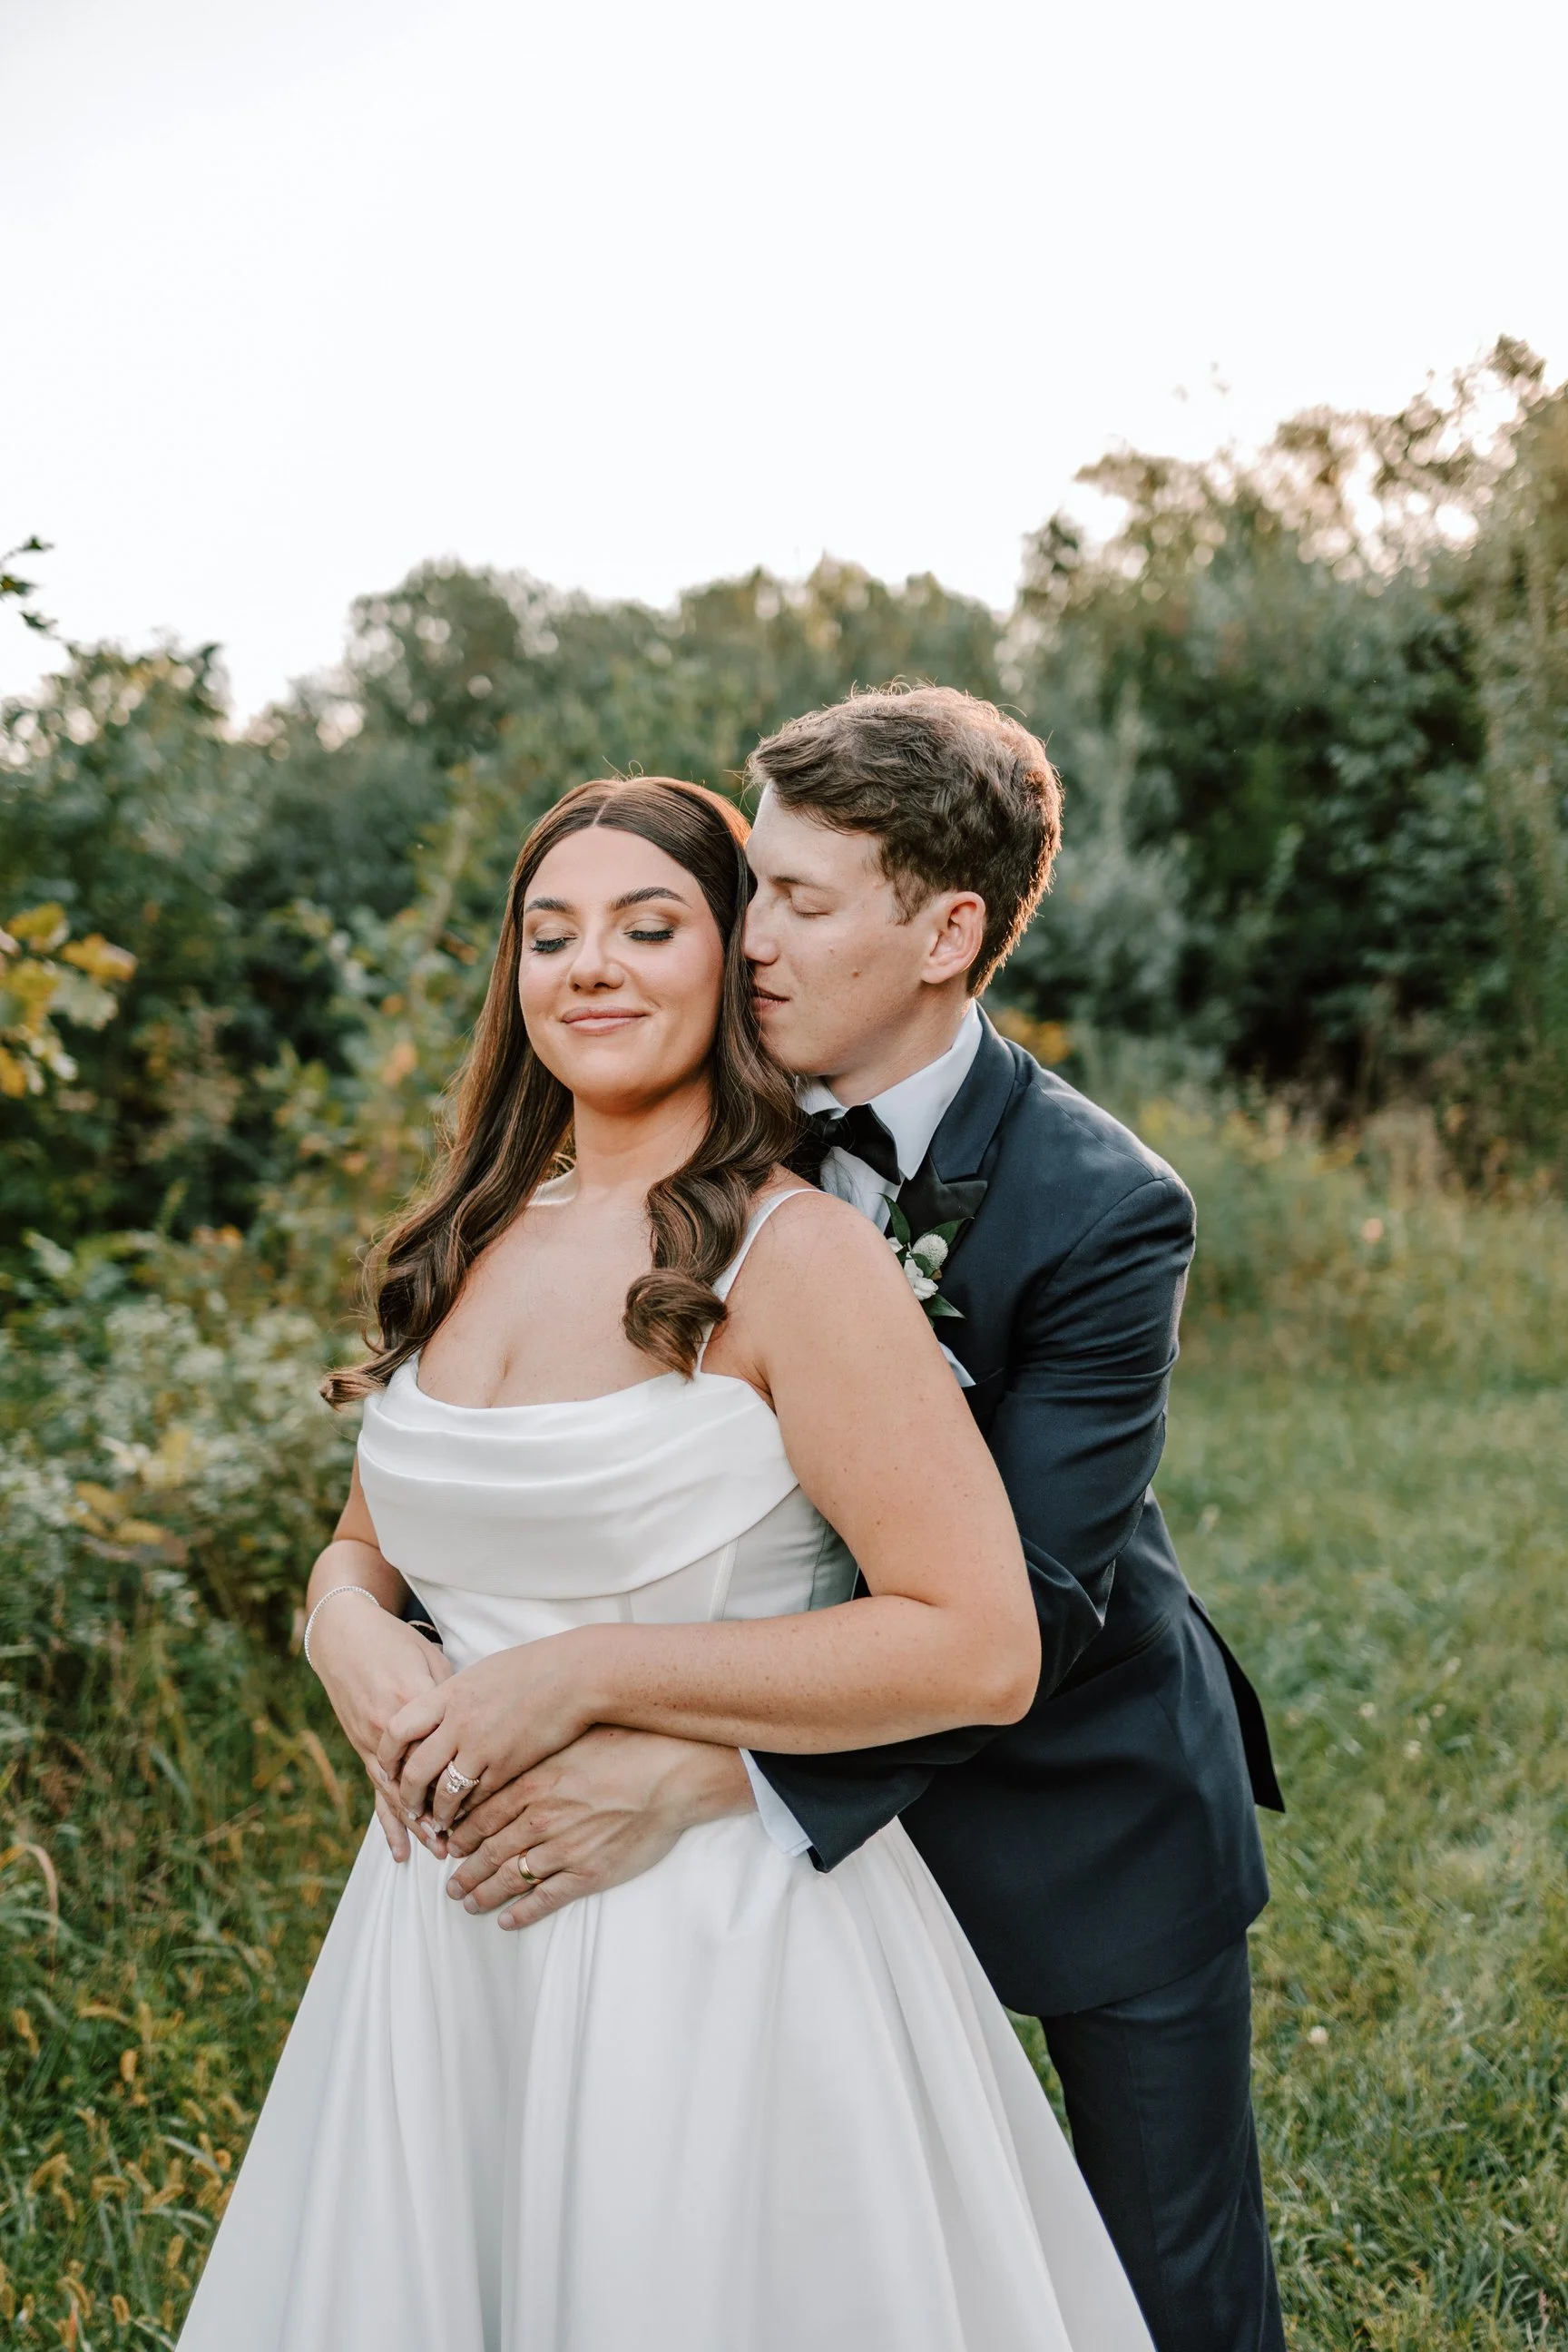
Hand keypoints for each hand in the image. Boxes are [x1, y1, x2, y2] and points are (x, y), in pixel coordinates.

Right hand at [309, 1599, 453, 1861]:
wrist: (344, 1634)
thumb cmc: (396, 1642)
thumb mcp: (430, 1660)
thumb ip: (450, 1698)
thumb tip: (477, 1728)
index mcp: (414, 1703)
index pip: (444, 1750)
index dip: (465, 1778)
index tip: (490, 1800)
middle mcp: (390, 1728)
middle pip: (420, 1779)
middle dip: (443, 1812)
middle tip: (468, 1839)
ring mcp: (372, 1740)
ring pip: (398, 1793)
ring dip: (418, 1825)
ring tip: (439, 1851)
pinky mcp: (361, 1746)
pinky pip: (377, 1790)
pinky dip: (389, 1821)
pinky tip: (400, 1849)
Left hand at [378, 1630, 598, 1831]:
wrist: (574, 1676)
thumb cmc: (532, 1668)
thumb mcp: (480, 1674)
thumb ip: (452, 1697)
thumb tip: (434, 1713)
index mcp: (448, 1695)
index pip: (397, 1729)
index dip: (386, 1754)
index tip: (387, 1769)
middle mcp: (459, 1723)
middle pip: (415, 1769)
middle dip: (407, 1796)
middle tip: (409, 1809)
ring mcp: (483, 1747)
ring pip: (444, 1792)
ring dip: (437, 1813)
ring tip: (437, 1824)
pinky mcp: (508, 1767)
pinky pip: (477, 1799)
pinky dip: (469, 1812)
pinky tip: (469, 1819)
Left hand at [443, 1727, 753, 1928]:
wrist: (671, 1773)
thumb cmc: (626, 1747)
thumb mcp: (570, 1741)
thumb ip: (536, 1758)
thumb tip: (507, 1762)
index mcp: (532, 1785)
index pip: (481, 1817)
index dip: (460, 1835)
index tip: (448, 1844)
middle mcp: (539, 1821)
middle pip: (488, 1851)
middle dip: (464, 1870)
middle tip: (449, 1884)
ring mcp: (562, 1850)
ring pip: (510, 1879)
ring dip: (484, 1894)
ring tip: (468, 1904)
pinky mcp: (587, 1874)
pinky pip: (545, 1899)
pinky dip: (522, 1913)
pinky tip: (507, 1920)